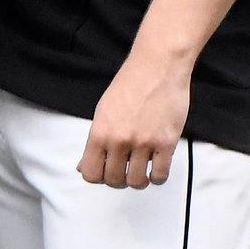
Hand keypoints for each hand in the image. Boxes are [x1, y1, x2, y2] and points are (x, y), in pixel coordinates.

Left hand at [80, 48, 191, 187]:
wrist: (157, 66)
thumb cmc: (130, 84)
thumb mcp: (103, 111)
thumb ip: (94, 141)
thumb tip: (83, 165)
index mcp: (100, 132)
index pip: (90, 173)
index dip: (98, 176)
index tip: (105, 171)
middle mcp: (119, 140)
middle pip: (114, 181)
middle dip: (119, 180)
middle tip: (125, 171)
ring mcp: (144, 143)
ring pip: (137, 182)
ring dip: (139, 181)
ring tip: (142, 170)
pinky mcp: (166, 142)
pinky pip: (160, 175)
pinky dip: (157, 177)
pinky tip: (157, 168)